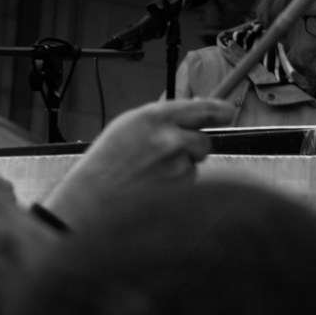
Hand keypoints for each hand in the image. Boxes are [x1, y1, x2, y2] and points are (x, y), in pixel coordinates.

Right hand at [44, 96, 234, 231]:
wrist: (88, 205)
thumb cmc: (104, 166)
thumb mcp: (127, 128)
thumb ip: (160, 120)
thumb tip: (192, 114)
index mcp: (155, 118)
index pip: (201, 108)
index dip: (218, 111)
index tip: (227, 113)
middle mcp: (170, 139)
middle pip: (203, 142)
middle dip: (193, 150)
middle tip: (167, 160)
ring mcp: (176, 167)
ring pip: (193, 167)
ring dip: (180, 171)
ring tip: (148, 179)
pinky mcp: (179, 192)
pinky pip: (186, 188)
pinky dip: (175, 190)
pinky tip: (151, 192)